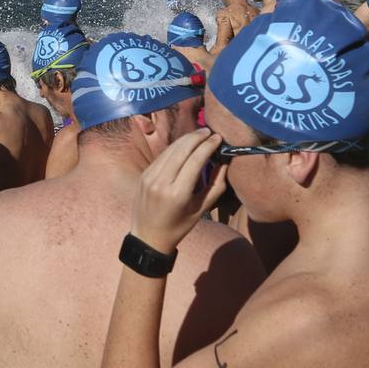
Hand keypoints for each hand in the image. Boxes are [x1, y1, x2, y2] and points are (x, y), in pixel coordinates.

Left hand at [130, 128, 226, 251]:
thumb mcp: (202, 209)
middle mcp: (161, 182)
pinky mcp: (144, 174)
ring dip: (186, 139)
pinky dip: (175, 147)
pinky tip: (185, 144)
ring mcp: (150, 176)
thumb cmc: (180, 225)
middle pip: (182, 149)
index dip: (208, 145)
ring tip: (200, 134)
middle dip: (197, 137)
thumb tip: (224, 161)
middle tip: (210, 131)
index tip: (218, 137)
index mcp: (178, 193)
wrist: (148, 236)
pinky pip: (162, 155)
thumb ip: (216, 185)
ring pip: (171, 149)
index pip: (195, 160)